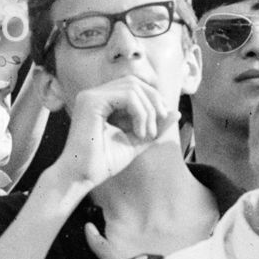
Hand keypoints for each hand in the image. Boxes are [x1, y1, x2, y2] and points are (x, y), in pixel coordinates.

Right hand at [56, 78, 168, 194]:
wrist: (81, 176)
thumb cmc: (103, 162)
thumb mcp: (136, 141)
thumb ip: (154, 127)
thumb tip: (176, 113)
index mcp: (101, 101)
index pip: (134, 86)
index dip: (152, 99)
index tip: (161, 121)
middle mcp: (94, 94)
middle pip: (135, 83)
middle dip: (153, 102)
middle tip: (156, 128)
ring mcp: (91, 95)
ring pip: (133, 87)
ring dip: (147, 110)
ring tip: (146, 134)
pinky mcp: (91, 101)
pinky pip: (127, 95)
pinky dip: (140, 112)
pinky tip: (138, 132)